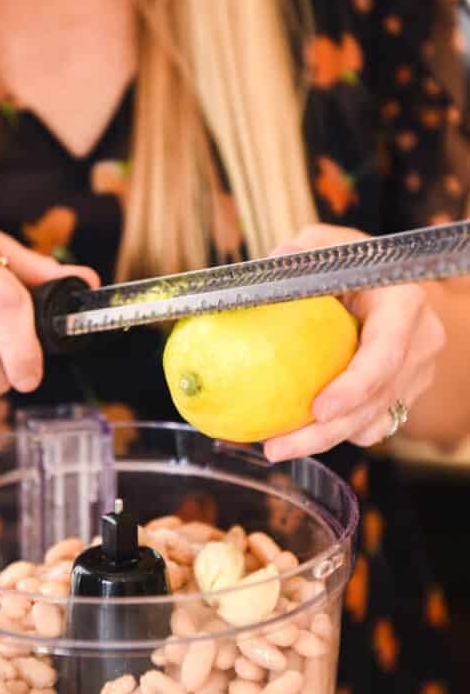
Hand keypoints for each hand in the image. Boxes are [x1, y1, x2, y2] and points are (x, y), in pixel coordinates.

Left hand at [263, 224, 445, 460]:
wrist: (381, 283)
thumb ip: (302, 253)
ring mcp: (417, 372)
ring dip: (324, 441)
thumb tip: (273, 262)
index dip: (356, 386)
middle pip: (377, 400)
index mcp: (404, 303)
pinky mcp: (404, 393)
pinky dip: (337, 435)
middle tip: (278, 446)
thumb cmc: (348, 262)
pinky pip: (372, 425)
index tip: (319, 410)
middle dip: (327, 432)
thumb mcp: (325, 246)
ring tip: (276, 447)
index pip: (386, 353)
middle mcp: (420, 341)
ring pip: (373, 421)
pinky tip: (297, 436)